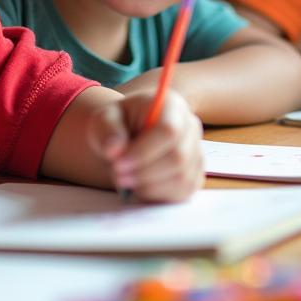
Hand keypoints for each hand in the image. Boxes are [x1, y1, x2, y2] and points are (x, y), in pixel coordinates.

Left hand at [85, 89, 203, 202]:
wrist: (126, 139)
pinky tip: (139, 186)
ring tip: (125, 179)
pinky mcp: (194, 176)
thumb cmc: (117, 126)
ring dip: (148, 185)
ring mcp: (196, 152)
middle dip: (144, 172)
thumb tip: (114, 148)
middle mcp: (190, 127)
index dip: (144, 151)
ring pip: (181, 177)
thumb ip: (107, 129)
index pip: (169, 130)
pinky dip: (157, 194)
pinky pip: (182, 191)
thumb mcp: (104, 119)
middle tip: (117, 175)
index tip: (118, 162)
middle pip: (178, 157)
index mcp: (171, 105)